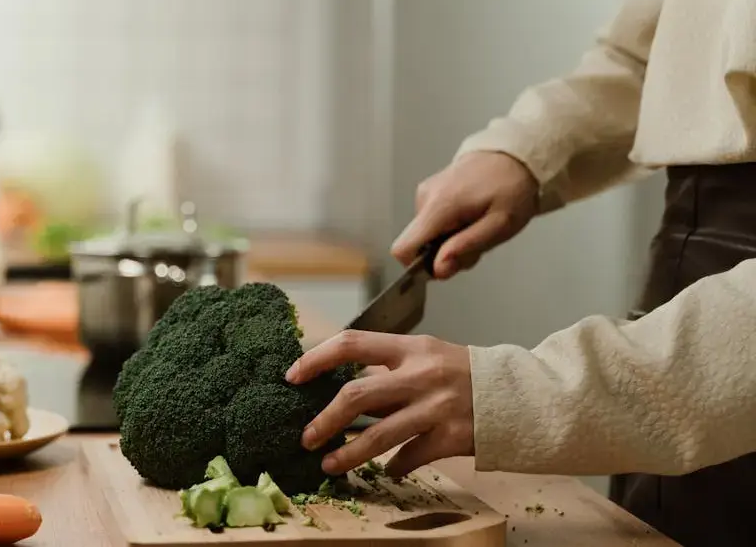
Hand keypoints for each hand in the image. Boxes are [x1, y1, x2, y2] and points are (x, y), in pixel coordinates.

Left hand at [285, 330, 474, 477]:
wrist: (522, 395)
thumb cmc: (465, 375)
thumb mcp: (428, 357)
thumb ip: (389, 371)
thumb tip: (340, 390)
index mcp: (411, 347)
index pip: (351, 343)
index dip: (316, 358)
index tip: (293, 376)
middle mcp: (421, 375)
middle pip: (356, 396)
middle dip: (324, 420)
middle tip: (305, 437)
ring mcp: (437, 407)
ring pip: (378, 436)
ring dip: (347, 453)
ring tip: (328, 464)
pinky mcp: (452, 437)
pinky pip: (410, 458)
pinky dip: (394, 467)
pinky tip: (387, 471)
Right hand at [392, 151, 538, 279]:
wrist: (515, 156)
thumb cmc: (512, 188)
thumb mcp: (499, 226)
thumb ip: (466, 248)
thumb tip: (438, 268)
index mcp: (439, 206)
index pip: (403, 248)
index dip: (420, 266)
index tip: (447, 265)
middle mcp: (425, 198)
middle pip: (418, 245)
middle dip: (445, 253)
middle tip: (477, 241)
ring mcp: (425, 193)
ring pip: (426, 235)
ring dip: (451, 240)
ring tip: (477, 226)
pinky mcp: (429, 192)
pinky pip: (431, 222)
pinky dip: (450, 228)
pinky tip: (471, 216)